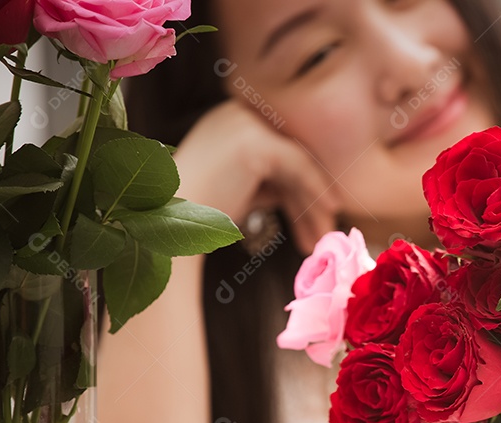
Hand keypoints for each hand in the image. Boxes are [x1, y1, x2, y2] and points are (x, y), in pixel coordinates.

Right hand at [173, 100, 340, 252]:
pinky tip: (330, 210)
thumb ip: (273, 179)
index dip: (304, 182)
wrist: (169, 223)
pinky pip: (298, 164)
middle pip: (290, 153)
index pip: (280, 148)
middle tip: (326, 228)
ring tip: (325, 234)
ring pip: (297, 161)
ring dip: (314, 201)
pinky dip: (317, 189)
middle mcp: (237, 111)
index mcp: (231, 118)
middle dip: (310, 196)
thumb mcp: (244, 187)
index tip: (324, 211)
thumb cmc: (202, 213)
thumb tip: (308, 186)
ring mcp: (245, 122)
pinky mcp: (254, 140)